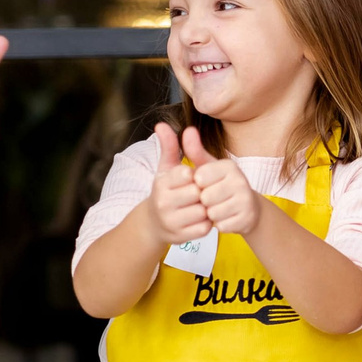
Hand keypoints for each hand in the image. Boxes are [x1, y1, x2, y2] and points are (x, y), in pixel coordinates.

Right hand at [147, 123, 210, 243]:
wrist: (153, 224)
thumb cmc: (165, 191)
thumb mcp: (165, 168)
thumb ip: (168, 146)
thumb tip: (161, 124)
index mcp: (161, 183)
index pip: (188, 174)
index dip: (196, 176)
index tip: (193, 179)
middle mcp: (163, 202)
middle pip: (199, 193)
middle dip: (204, 192)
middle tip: (201, 193)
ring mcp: (171, 221)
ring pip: (204, 211)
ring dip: (207, 208)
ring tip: (201, 205)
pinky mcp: (180, 236)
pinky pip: (205, 227)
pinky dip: (207, 223)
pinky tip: (201, 218)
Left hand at [185, 127, 263, 234]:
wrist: (247, 208)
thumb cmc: (220, 185)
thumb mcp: (206, 167)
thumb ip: (194, 150)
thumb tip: (187, 129)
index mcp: (229, 166)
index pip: (199, 178)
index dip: (197, 185)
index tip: (204, 185)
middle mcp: (240, 180)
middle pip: (205, 197)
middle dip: (203, 202)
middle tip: (211, 199)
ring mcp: (245, 200)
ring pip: (212, 212)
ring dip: (210, 214)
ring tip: (218, 208)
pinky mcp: (247, 218)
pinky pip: (221, 225)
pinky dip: (219, 224)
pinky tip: (225, 217)